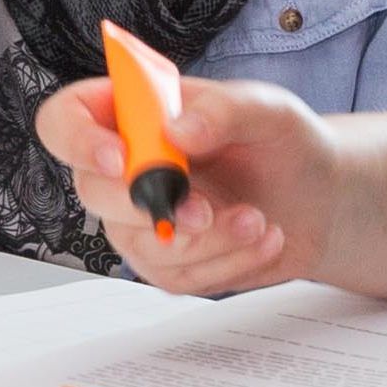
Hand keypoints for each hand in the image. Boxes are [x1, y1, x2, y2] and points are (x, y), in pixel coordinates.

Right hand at [36, 70, 345, 293]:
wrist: (321, 199)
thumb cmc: (284, 144)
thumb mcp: (267, 109)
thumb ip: (223, 110)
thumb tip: (176, 130)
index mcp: (132, 114)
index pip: (64, 121)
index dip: (77, 140)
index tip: (122, 158)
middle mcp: (124, 167)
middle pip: (91, 191)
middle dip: (149, 204)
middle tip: (205, 207)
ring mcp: (138, 220)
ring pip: (138, 243)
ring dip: (204, 240)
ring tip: (257, 219)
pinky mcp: (166, 263)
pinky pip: (174, 276)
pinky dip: (226, 263)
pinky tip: (261, 238)